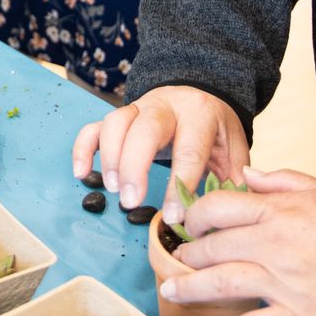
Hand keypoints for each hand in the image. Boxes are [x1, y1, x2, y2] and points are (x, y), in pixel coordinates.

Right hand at [72, 85, 249, 218]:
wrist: (202, 97)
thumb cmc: (216, 132)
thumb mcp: (235, 152)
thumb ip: (233, 182)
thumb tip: (225, 217)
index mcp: (200, 114)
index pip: (188, 151)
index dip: (179, 186)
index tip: (174, 218)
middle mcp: (167, 106)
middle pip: (145, 129)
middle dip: (135, 167)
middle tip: (130, 201)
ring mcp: (138, 107)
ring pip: (116, 123)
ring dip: (110, 158)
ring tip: (113, 190)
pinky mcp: (120, 116)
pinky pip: (95, 126)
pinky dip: (84, 148)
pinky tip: (81, 173)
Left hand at [165, 167, 315, 315]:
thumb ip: (281, 181)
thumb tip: (245, 175)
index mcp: (279, 211)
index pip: (219, 207)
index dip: (196, 215)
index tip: (190, 224)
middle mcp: (274, 245)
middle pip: (214, 247)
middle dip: (189, 254)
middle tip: (178, 260)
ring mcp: (284, 282)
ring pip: (223, 283)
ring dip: (191, 288)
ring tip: (171, 291)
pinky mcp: (299, 315)